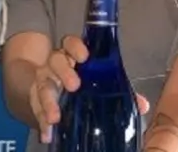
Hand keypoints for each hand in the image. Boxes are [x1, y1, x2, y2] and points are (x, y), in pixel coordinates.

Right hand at [30, 35, 149, 142]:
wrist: (45, 89)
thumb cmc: (79, 81)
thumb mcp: (97, 81)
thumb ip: (120, 90)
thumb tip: (141, 105)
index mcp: (72, 56)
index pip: (70, 43)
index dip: (76, 47)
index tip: (84, 56)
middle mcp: (55, 66)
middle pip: (55, 61)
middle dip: (64, 71)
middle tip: (75, 85)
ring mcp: (43, 82)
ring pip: (44, 86)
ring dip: (49, 102)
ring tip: (56, 117)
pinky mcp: (35, 101)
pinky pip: (36, 111)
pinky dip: (42, 124)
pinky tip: (48, 134)